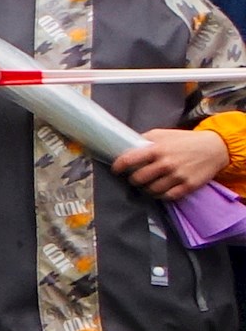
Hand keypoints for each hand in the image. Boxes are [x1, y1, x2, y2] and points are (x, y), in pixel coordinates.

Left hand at [117, 126, 233, 200]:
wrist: (214, 148)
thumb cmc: (185, 140)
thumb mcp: (162, 134)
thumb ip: (145, 140)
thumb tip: (126, 145)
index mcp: (157, 149)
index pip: (129, 160)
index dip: (118, 166)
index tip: (116, 170)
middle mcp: (166, 163)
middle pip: (138, 179)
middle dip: (133, 179)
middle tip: (134, 178)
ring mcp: (177, 176)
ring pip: (152, 189)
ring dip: (146, 188)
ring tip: (146, 185)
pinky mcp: (188, 186)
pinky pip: (168, 196)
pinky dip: (160, 195)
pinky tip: (159, 191)